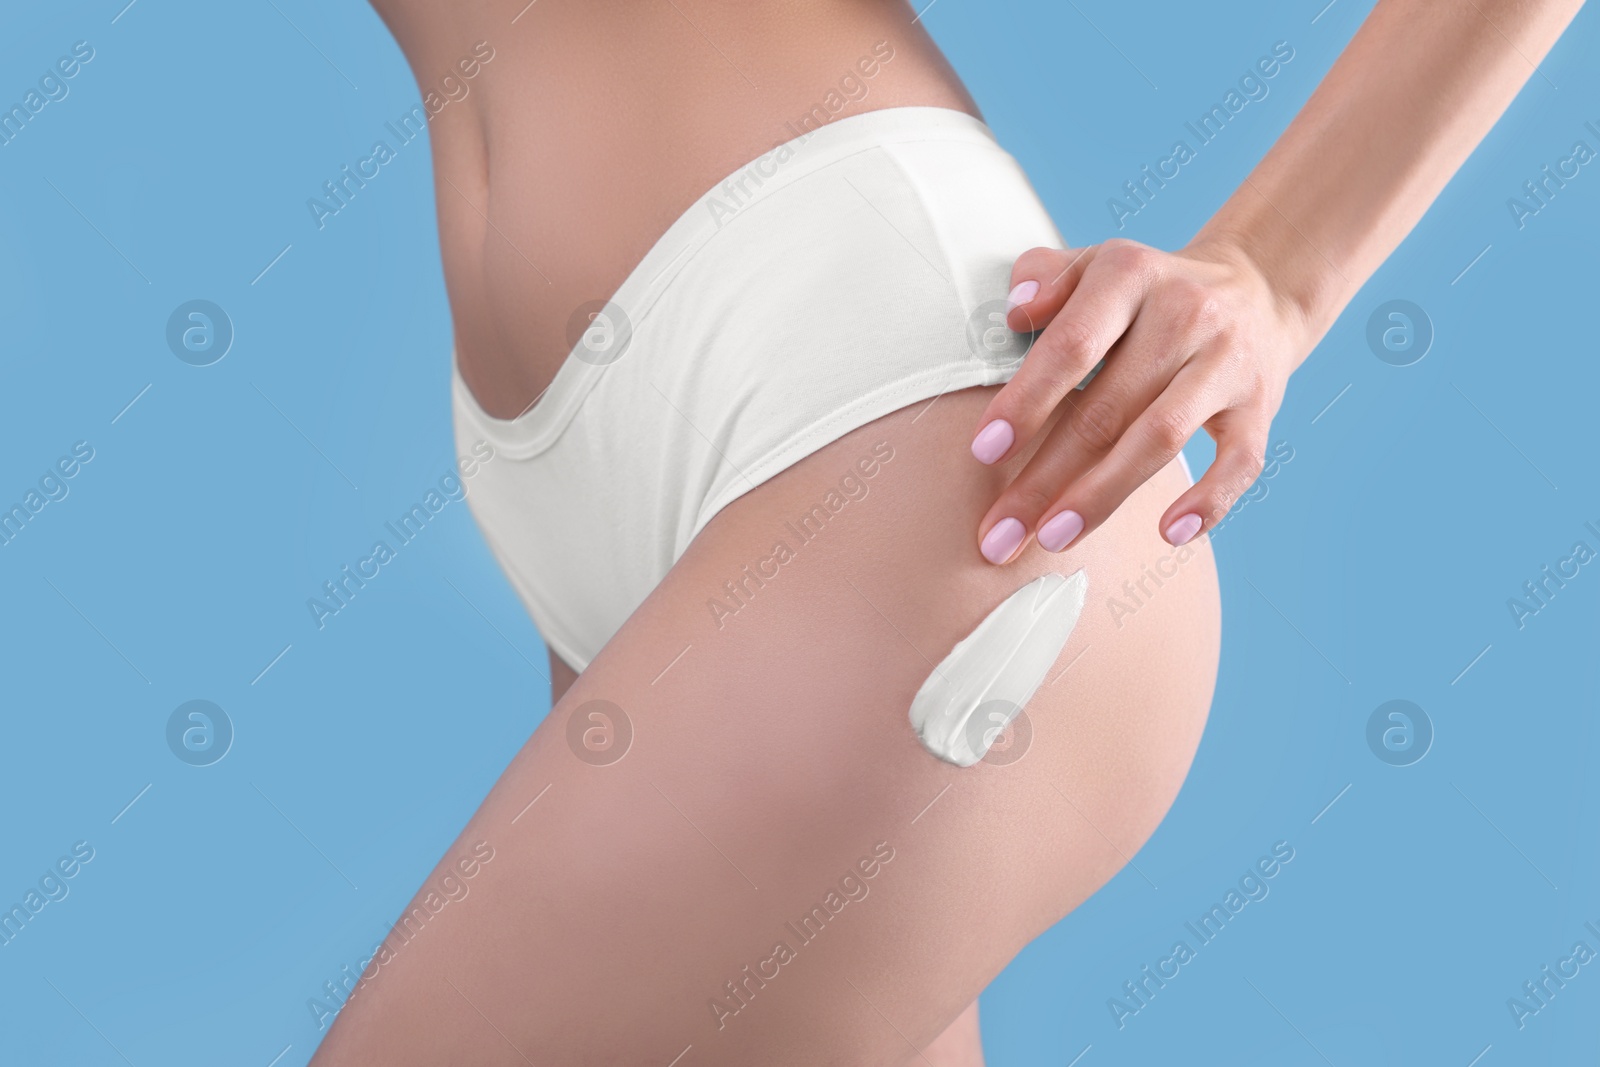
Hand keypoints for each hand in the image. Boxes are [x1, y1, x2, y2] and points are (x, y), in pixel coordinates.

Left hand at [969, 237, 1314, 563]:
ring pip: (1160, 439)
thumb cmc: (1147, 293)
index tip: (983, 452)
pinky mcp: (1260, 406)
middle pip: (1106, 408)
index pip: (1072, 345)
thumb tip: (1015, 312)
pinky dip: (1208, 501)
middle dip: (1045, 477)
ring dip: (1102, 496)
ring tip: (1053, 538)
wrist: (1258, 288)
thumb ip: (1046, 279)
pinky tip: (1168, 534)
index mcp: (1130, 276)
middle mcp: (1184, 315)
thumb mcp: (1095, 265)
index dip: (1027, 401)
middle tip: (1000, 532)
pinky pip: (1239, 461)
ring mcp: (1226, 363)